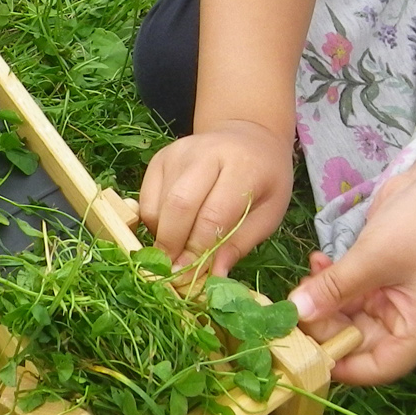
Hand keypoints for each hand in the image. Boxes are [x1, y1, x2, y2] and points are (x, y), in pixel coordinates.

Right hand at [139, 120, 294, 274]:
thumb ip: (240, 243)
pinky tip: (171, 230)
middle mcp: (206, 153)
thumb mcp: (269, 213)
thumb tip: (214, 277)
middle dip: (172, 245)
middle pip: (178, 205)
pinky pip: (146, 199)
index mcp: (241, 166)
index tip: (191, 277)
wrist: (247, 137)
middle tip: (173, 273)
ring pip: (158, 205)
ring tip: (177, 252)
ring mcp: (178, 153)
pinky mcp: (160, 157)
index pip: (213, 215)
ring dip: (162, 237)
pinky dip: (153, 223)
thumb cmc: (263, 180)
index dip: (199, 250)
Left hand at [285, 164, 415, 383]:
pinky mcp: (381, 273)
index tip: (305, 351)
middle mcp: (407, 318)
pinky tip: (317, 260)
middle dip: (325, 325)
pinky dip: (332, 279)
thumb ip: (334, 288)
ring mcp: (394, 295)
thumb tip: (297, 312)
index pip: (379, 367)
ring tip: (303, 278)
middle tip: (294, 305)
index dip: (343, 365)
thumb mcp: (374, 257)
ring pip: (349, 313)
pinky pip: (350, 289)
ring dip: (324, 299)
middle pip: (358, 340)